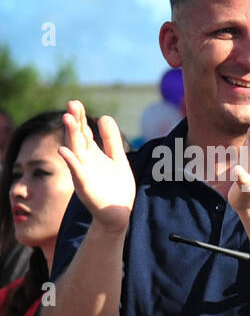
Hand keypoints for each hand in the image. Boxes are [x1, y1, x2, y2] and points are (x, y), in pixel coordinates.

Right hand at [58, 101, 134, 232]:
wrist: (118, 212)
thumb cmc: (116, 187)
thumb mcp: (117, 159)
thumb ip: (111, 140)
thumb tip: (104, 116)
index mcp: (93, 155)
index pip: (84, 132)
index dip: (80, 118)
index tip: (76, 103)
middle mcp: (85, 161)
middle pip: (78, 137)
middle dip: (74, 121)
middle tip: (71, 104)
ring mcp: (83, 172)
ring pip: (75, 150)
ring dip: (71, 135)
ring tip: (67, 118)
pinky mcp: (85, 185)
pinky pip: (76, 171)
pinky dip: (70, 160)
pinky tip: (64, 150)